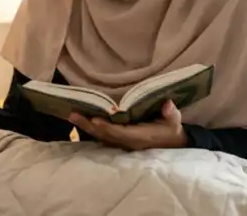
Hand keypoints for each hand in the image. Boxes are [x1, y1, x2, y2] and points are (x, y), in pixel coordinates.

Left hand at [68, 100, 187, 150]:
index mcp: (140, 137)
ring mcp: (123, 143)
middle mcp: (128, 142)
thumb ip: (171, 113)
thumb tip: (168, 104)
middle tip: (73, 115)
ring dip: (87, 127)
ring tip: (72, 116)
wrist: (172, 143)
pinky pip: (103, 136)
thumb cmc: (171, 129)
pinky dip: (92, 128)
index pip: (120, 133)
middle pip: (105, 135)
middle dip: (89, 126)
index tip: (95, 120)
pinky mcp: (119, 141)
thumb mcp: (174, 120)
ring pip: (101, 136)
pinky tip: (81, 120)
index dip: (107, 128)